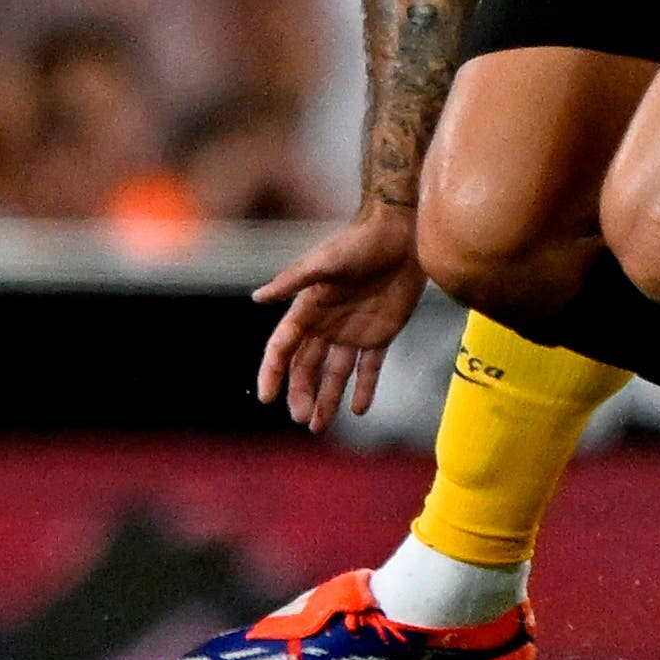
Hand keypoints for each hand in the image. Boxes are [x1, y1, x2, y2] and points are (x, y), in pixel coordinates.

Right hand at [250, 202, 426, 430]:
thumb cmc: (359, 242)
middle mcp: (327, 324)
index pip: (283, 347)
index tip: (267, 398)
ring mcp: (353, 331)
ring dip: (327, 399)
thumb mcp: (325, 262)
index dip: (273, 372)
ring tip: (319, 426)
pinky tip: (358, 409)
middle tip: (301, 419)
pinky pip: (369, 367)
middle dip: (301, 393)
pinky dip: (364, 388)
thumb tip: (256, 297)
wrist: (403, 233)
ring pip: (335, 373)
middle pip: (306, 367)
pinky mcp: (381, 333)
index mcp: (308, 308)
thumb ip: (292, 281)